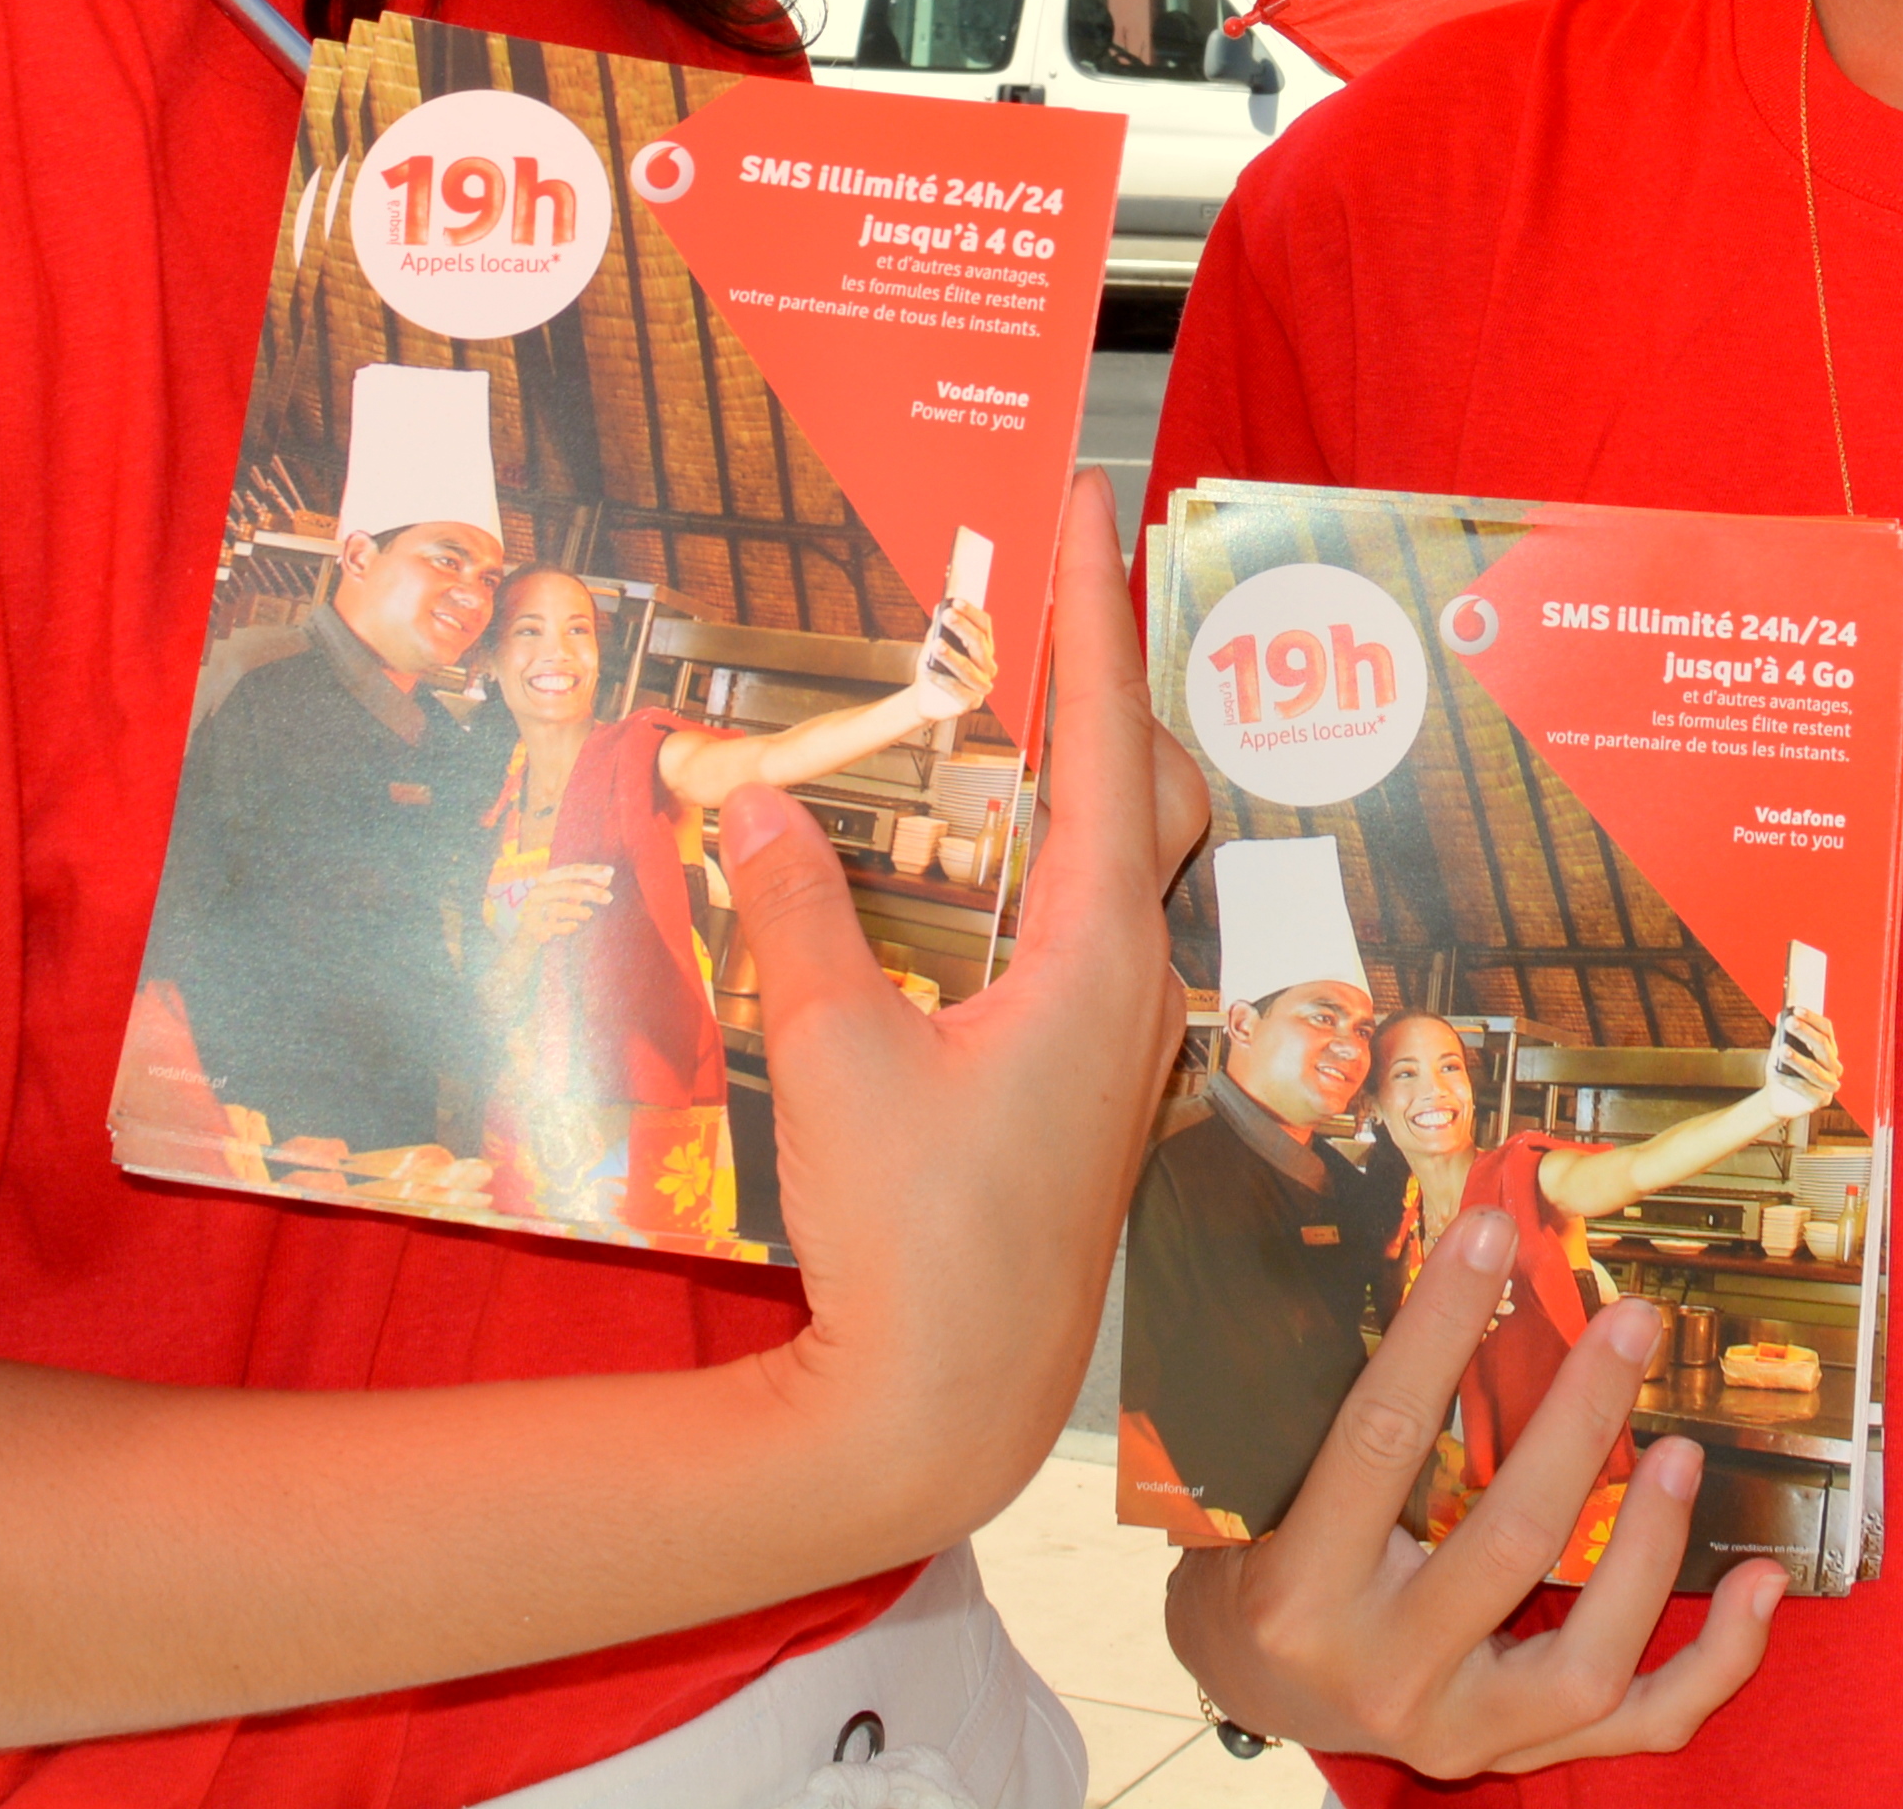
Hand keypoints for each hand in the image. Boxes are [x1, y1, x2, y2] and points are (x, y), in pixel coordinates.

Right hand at [501, 860, 616, 948]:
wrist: (518, 929)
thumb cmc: (546, 907)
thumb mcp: (564, 893)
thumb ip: (583, 884)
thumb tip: (608, 877)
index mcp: (546, 878)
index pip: (571, 871)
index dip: (591, 871)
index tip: (611, 873)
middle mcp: (538, 890)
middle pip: (567, 888)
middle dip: (590, 892)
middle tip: (609, 898)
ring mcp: (532, 909)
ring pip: (556, 908)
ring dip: (575, 910)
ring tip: (589, 914)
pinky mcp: (529, 928)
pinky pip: (548, 928)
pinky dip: (562, 927)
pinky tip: (573, 927)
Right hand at [716, 477, 1189, 1557]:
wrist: (950, 1403)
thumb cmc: (915, 1244)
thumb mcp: (833, 1059)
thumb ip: (797, 916)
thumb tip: (750, 799)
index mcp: (1095, 955)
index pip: (1104, 735)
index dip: (1092, 607)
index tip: (1086, 498)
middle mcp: (1134, 984)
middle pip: (1152, 785)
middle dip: (1104, 677)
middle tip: (1042, 590)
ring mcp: (1121, 1040)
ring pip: (1133, 862)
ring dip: (1081, 774)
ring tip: (1001, 705)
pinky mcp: (1088, 1087)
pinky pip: (1093, 931)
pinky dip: (1053, 863)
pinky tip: (979, 871)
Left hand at [914, 599, 998, 715]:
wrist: (925, 696)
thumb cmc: (935, 666)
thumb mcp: (935, 641)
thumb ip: (939, 626)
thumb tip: (940, 607)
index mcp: (984, 646)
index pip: (984, 625)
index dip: (971, 612)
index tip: (955, 601)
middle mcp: (987, 665)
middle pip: (980, 643)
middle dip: (963, 627)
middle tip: (947, 616)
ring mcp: (981, 685)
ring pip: (969, 668)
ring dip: (952, 656)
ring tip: (936, 645)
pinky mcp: (971, 703)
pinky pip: (958, 690)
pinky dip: (942, 680)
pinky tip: (928, 670)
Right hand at [1167, 1209, 1782, 1769]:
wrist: (1256, 1686)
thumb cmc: (1262, 1564)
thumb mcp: (1269, 1487)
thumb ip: (1350, 1408)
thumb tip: (1452, 1269)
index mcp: (1303, 1590)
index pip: (1381, 1440)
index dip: (1439, 1328)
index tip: (1492, 1236)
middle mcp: (1383, 1671)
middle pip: (1506, 1543)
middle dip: (1580, 1421)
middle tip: (1629, 1326)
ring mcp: (1458, 1727)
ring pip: (1586, 1660)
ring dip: (1651, 1546)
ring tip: (1684, 1453)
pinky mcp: (1515, 1754)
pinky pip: (1643, 1721)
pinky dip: (1718, 1658)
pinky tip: (1760, 1582)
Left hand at [1761, 1005, 1842, 1118]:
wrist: (1776, 1097)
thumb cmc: (1782, 1069)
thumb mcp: (1780, 1048)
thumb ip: (1782, 1033)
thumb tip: (1781, 1015)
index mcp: (1828, 1049)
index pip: (1826, 1029)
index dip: (1812, 1018)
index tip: (1796, 1010)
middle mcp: (1833, 1065)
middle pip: (1823, 1046)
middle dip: (1805, 1032)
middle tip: (1789, 1022)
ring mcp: (1829, 1084)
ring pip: (1814, 1069)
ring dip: (1797, 1059)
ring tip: (1782, 1050)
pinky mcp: (1821, 1100)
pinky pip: (1805, 1088)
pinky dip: (1789, 1080)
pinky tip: (1776, 1073)